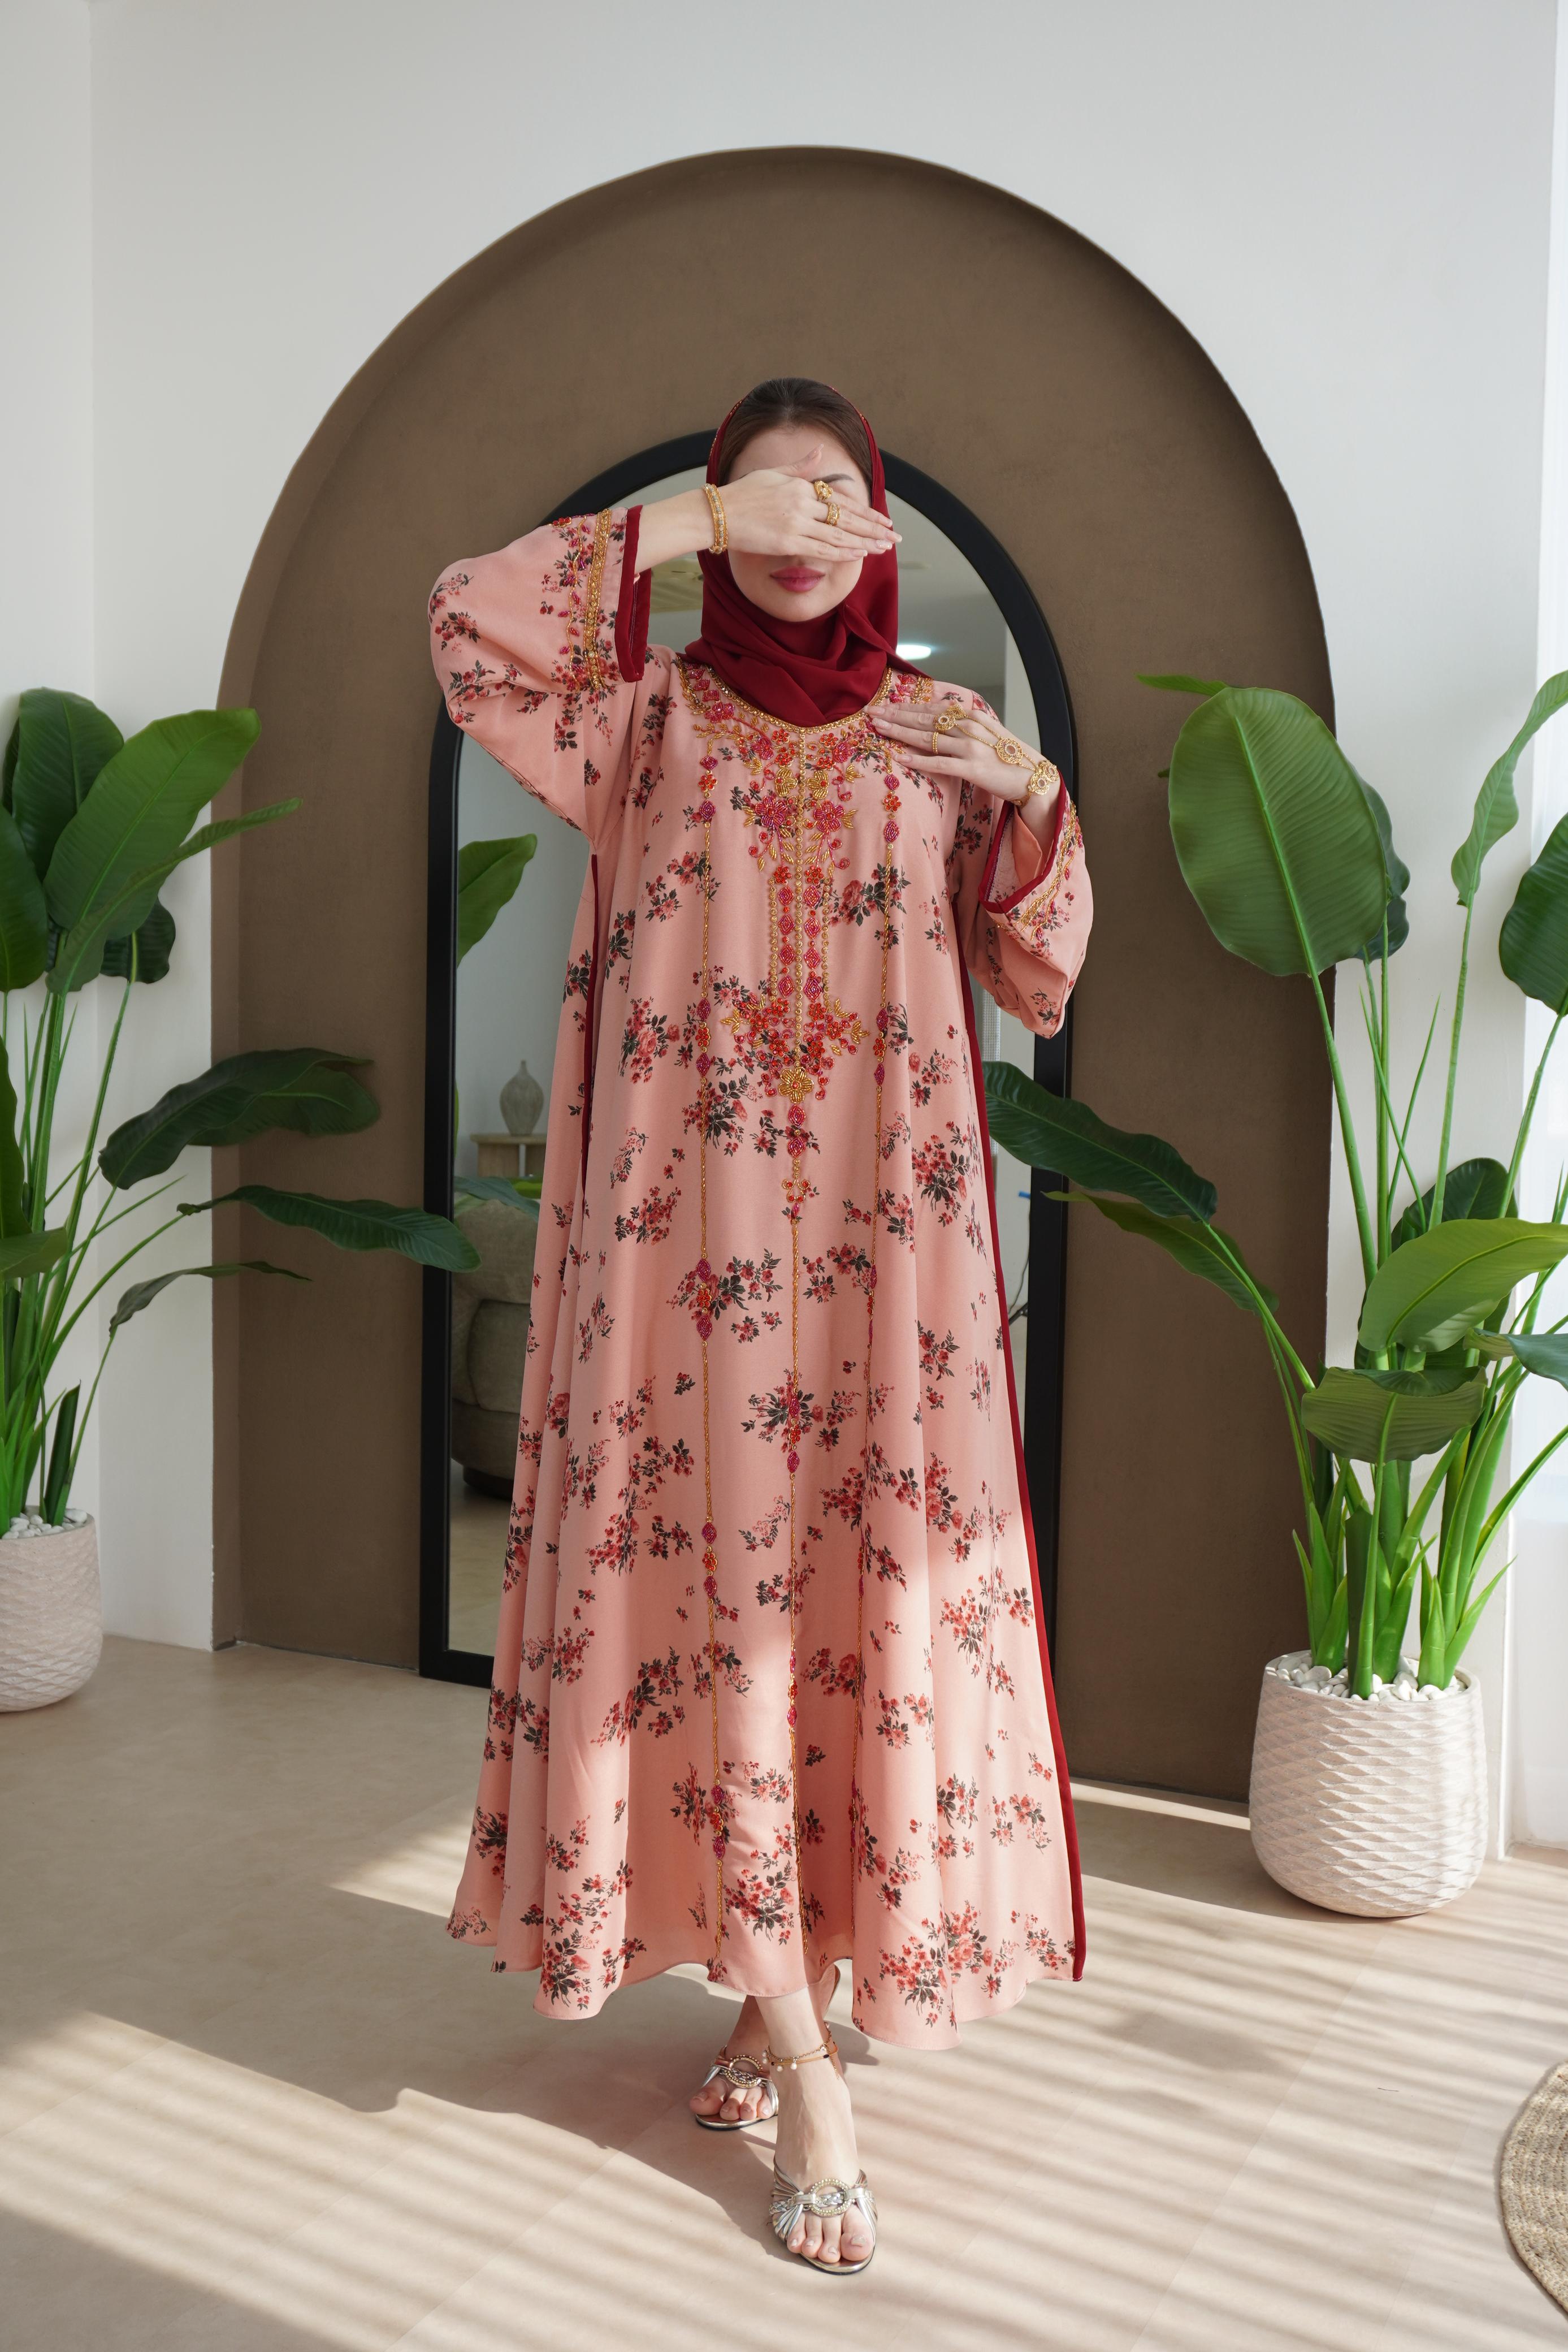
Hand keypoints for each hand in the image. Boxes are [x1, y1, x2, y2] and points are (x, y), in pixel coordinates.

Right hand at [633, 448, 898, 574]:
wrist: (715, 513)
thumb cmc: (741, 494)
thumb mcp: (772, 473)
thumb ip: (800, 467)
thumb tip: (820, 451)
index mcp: (800, 486)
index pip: (841, 501)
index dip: (865, 512)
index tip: (883, 520)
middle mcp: (802, 502)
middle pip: (846, 517)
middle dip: (873, 528)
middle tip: (895, 536)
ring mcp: (795, 522)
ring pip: (838, 534)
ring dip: (864, 542)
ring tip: (884, 548)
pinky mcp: (786, 541)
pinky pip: (821, 548)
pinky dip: (842, 552)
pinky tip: (859, 555)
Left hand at [871, 700, 1061, 838]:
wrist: (1035, 776)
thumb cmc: (1008, 758)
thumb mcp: (986, 734)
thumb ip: (963, 727)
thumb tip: (939, 723)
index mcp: (971, 716)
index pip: (932, 708)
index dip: (905, 707)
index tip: (883, 706)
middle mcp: (969, 726)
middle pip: (924, 719)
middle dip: (895, 715)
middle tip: (870, 713)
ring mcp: (971, 747)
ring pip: (928, 737)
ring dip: (900, 732)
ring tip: (878, 729)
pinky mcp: (973, 768)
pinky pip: (940, 763)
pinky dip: (919, 760)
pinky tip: (900, 758)